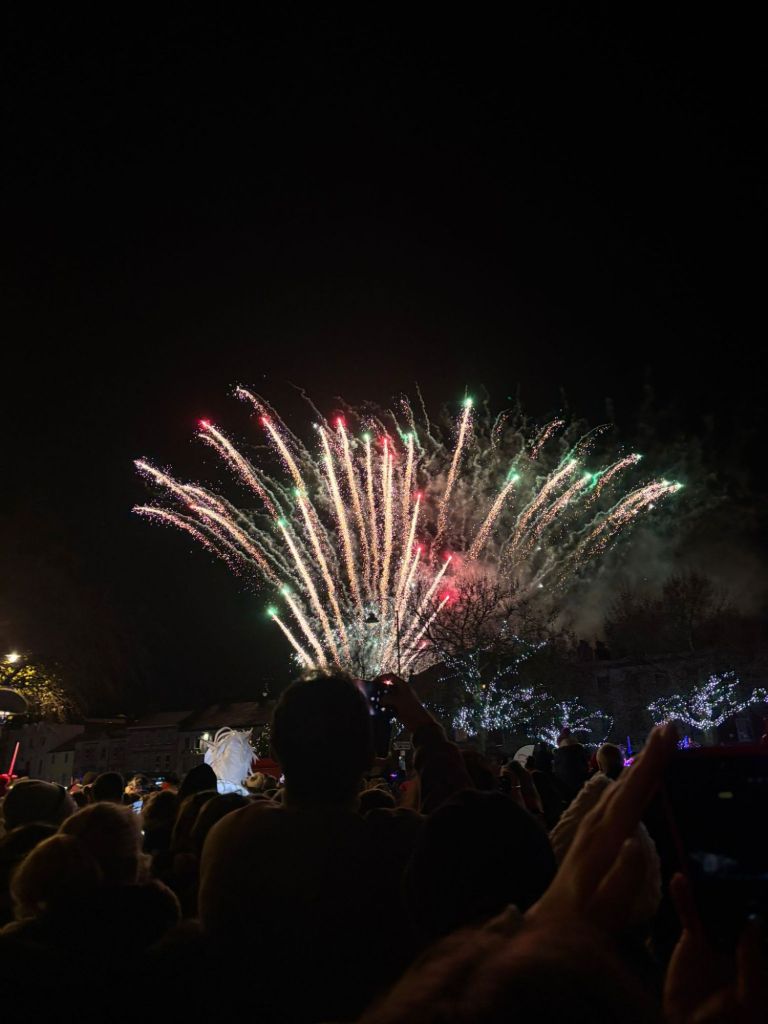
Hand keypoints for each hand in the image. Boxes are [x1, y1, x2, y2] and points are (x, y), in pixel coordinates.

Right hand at [378, 675, 433, 732]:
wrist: (418, 721)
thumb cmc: (410, 707)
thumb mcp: (398, 700)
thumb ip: (387, 698)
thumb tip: (380, 700)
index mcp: (402, 685)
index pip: (390, 677)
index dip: (382, 678)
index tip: (374, 682)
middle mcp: (400, 691)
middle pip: (387, 686)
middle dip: (380, 689)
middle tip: (372, 693)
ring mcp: (398, 699)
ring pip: (386, 696)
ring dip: (381, 698)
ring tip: (374, 702)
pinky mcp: (397, 708)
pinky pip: (387, 705)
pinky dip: (383, 706)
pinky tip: (378, 709)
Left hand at [526, 723, 676, 931]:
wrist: (548, 929)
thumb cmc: (582, 925)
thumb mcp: (604, 911)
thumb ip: (621, 880)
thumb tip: (636, 842)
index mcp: (603, 840)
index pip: (631, 795)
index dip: (651, 764)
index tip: (667, 735)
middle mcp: (594, 826)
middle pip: (625, 784)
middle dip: (648, 755)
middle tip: (669, 726)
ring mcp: (589, 828)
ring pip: (618, 788)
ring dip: (639, 765)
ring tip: (658, 741)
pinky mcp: (589, 835)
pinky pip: (615, 800)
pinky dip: (630, 783)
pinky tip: (638, 778)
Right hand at [664, 873, 766, 1023]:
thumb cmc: (730, 1020)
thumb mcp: (751, 997)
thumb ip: (753, 962)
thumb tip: (753, 921)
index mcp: (760, 958)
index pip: (760, 925)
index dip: (757, 901)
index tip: (756, 876)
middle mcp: (742, 944)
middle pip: (738, 910)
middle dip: (733, 888)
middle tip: (723, 863)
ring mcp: (718, 941)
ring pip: (714, 909)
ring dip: (706, 889)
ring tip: (700, 867)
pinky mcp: (695, 941)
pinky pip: (690, 915)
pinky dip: (684, 898)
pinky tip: (678, 882)